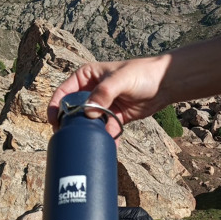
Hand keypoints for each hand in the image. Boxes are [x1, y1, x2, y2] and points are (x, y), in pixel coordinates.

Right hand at [47, 56, 170, 137]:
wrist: (165, 84)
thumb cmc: (142, 73)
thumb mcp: (120, 79)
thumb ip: (103, 93)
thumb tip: (89, 112)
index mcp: (86, 77)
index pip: (64, 92)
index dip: (56, 107)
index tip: (55, 122)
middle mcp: (91, 92)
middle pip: (73, 111)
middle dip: (71, 124)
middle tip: (70, 137)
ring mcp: (102, 106)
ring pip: (88, 123)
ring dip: (88, 133)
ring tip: (89, 142)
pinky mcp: (113, 118)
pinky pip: (104, 131)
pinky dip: (105, 139)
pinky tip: (107, 146)